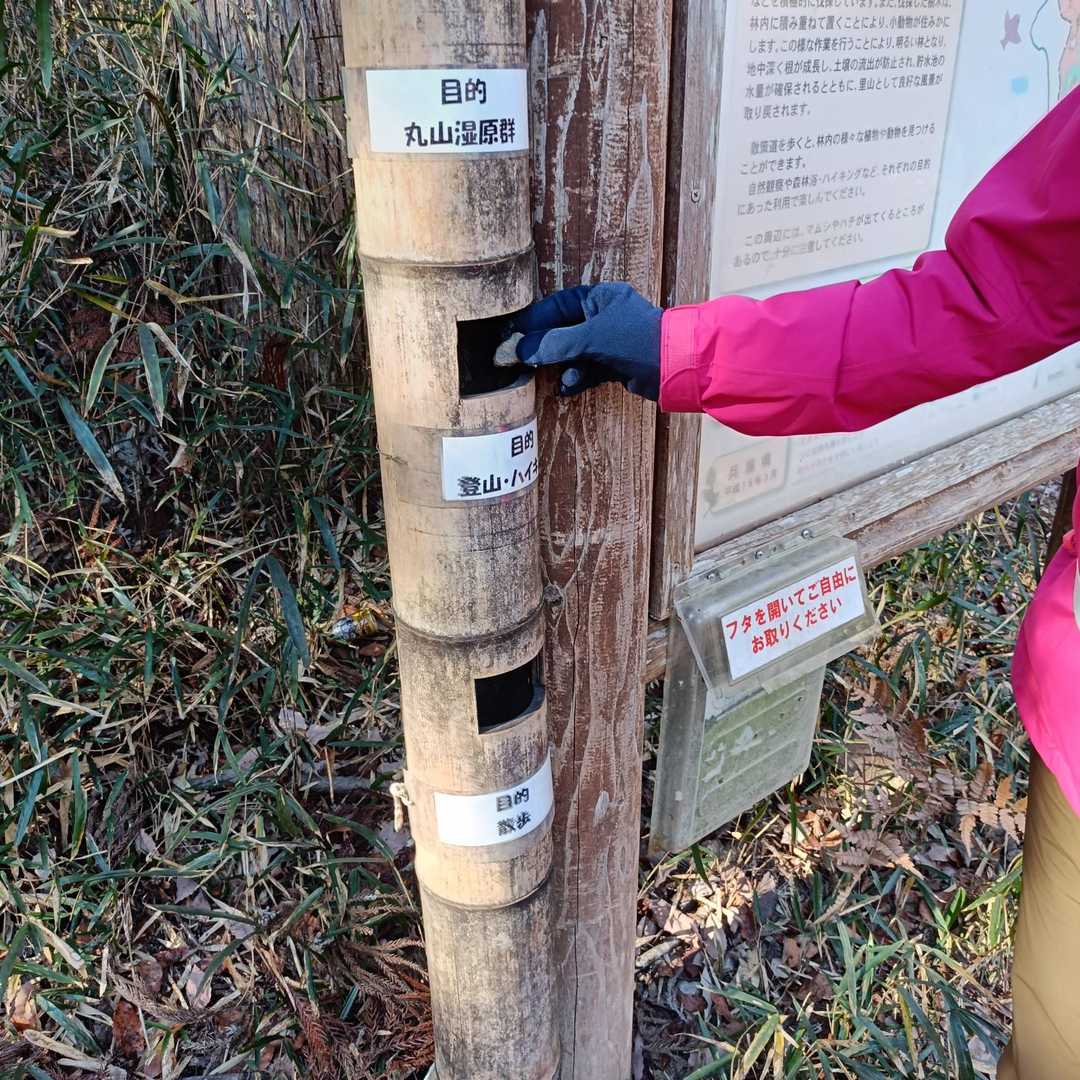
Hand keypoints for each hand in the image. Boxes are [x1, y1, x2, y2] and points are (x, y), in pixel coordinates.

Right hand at [513, 283, 661, 399]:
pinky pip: (586, 369)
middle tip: (519, 360)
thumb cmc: (637, 341)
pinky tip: (568, 387)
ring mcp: (609, 341)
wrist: (677, 368)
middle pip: (562, 331)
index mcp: (599, 298)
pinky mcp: (615, 364)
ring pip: (573, 353)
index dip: (532, 322)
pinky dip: (577, 378)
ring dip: (561, 366)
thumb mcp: (591, 339)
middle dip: (543, 348)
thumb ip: (554, 344)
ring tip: (550, 376)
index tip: (511, 335)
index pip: (556, 306)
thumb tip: (520, 350)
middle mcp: (603, 317)